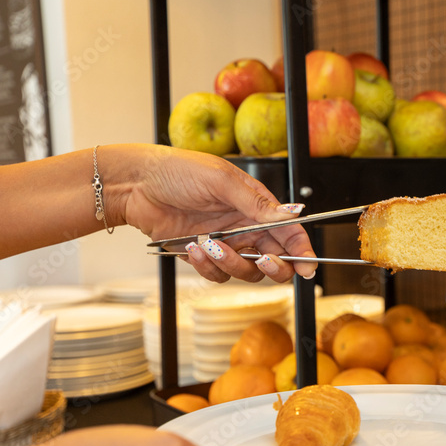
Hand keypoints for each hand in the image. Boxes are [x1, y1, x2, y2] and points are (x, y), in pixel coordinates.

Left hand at [112, 144, 317, 282]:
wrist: (135, 185)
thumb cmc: (178, 171)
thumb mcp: (222, 181)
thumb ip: (258, 203)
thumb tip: (293, 213)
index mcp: (256, 206)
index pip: (289, 232)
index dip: (303, 250)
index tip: (309, 267)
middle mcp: (245, 227)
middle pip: (275, 259)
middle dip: (275, 266)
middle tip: (264, 261)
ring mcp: (225, 244)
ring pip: (246, 271)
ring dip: (232, 264)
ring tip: (210, 246)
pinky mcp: (203, 257)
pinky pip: (217, 275)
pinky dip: (208, 267)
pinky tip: (193, 248)